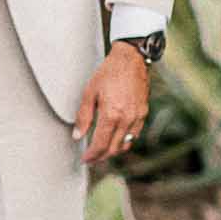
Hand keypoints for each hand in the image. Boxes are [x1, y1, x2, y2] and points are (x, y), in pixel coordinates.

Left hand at [72, 45, 148, 165]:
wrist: (130, 60)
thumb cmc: (108, 73)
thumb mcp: (89, 93)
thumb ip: (83, 117)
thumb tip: (77, 136)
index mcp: (111, 114)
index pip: (101, 144)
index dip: (92, 155)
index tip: (85, 159)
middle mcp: (126, 119)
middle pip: (114, 149)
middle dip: (101, 157)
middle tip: (92, 158)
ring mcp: (137, 117)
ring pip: (126, 144)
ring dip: (113, 151)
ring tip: (102, 151)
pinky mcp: (144, 113)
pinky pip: (134, 135)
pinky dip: (124, 141)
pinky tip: (116, 139)